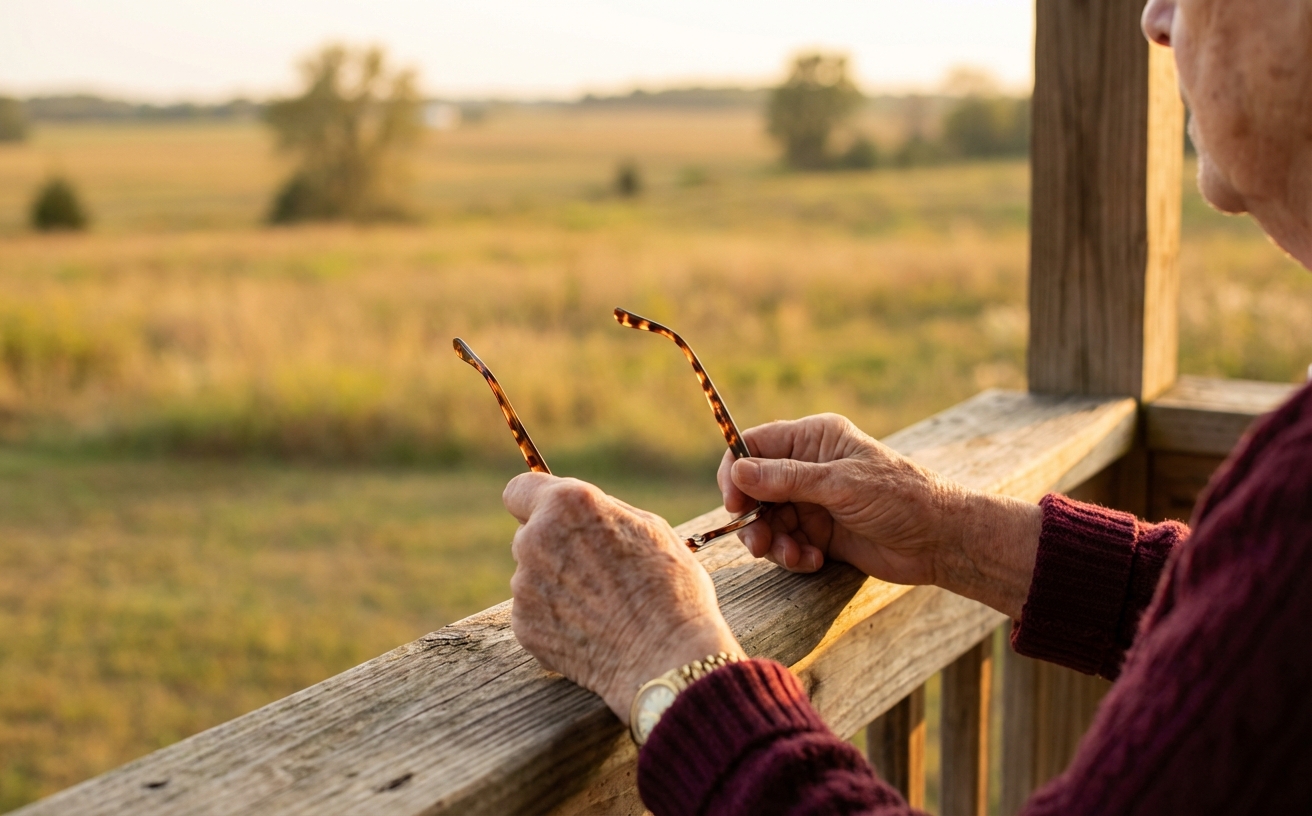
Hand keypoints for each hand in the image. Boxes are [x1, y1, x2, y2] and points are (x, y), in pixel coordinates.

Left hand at [504, 473, 742, 722]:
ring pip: (532, 575)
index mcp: (566, 506)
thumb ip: (603, 513)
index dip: (536, 502)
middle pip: (528, 534)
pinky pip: (534, 612)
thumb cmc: (670, 586)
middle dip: (554, 546)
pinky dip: (556, 619)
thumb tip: (580, 515)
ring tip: (602, 606)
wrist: (667, 657)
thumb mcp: (650, 528)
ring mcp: (524, 586)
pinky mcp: (524, 626)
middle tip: (596, 570)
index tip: (552, 517)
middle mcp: (535, 540)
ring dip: (557, 584)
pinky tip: (592, 630)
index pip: (519, 490)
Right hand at [719, 413, 1040, 618]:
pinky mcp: (819, 532)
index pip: (754, 445)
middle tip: (760, 542)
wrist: (940, 540)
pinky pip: (786, 542)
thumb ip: (786, 479)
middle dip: (753, 517)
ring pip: (767, 519)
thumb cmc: (899, 498)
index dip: (736, 472)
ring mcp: (812, 500)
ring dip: (773, 541)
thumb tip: (738, 471)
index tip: (734, 505)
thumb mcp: (840, 485)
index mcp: (814, 439)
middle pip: (754, 488)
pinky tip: (813, 560)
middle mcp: (808, 467)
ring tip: (793, 555)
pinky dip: (792, 555)